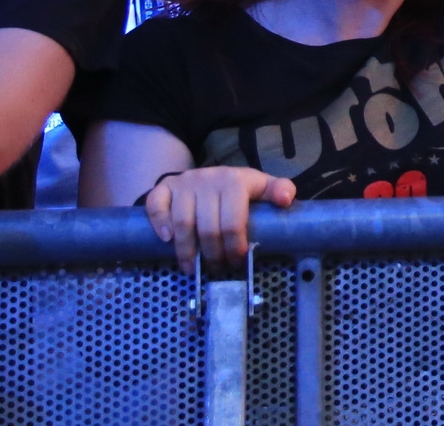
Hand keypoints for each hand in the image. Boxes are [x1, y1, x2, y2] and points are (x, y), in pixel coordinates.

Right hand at [143, 167, 295, 271]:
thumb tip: (287, 200)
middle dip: (213, 254)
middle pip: (207, 227)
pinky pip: (156, 205)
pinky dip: (160, 224)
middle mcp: (208, 179)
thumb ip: (277, 190)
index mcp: (235, 181)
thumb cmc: (237, 188)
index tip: (237, 262)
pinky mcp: (165, 187)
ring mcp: (184, 183)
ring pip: (182, 222)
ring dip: (187, 250)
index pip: (233, 221)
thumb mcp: (260, 186)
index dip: (235, 246)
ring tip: (193, 268)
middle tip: (217, 269)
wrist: (209, 174)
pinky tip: (167, 241)